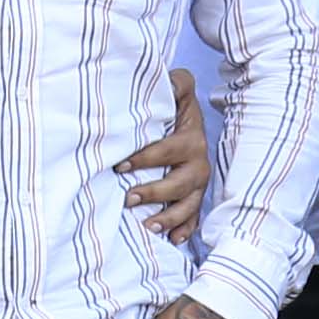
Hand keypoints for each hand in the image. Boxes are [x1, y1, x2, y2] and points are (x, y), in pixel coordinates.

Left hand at [122, 72, 211, 240]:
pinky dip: (184, 230)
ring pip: (187, 205)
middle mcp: (198, 164)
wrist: (191, 122)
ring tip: (148, 226)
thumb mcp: (178, 91)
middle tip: (128, 198)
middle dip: (154, 192)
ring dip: (168, 217)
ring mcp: (198, 184)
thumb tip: (165, 78)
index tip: (120, 166)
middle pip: (179, 183)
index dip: (145, 158)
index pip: (168, 150)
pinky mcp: (195, 197)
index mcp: (191, 139)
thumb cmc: (175, 109)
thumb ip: (176, 83)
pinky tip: (172, 240)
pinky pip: (193, 218)